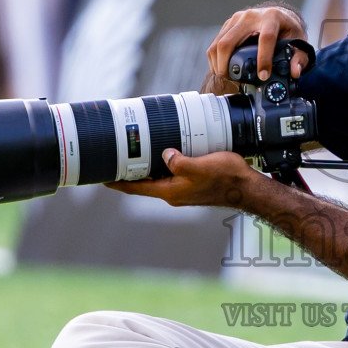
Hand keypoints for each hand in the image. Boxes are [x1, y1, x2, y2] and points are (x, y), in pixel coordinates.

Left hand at [106, 149, 259, 207]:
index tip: (100, 178)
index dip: (116, 183)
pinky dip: (160, 166)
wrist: (247, 188)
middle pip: (142, 184)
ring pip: (156, 179)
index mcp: (170, 191)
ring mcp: (183, 190)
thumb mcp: (199, 166)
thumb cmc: (226, 179)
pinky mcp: (192, 184)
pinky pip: (170, 174)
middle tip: (112, 161)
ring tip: (131, 156)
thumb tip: (164, 154)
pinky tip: (162, 154)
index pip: (135, 188)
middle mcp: (173, 193)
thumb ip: (178, 161)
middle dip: (127, 174)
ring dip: (143, 169)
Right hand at [204, 4, 310, 89]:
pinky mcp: (229, 23)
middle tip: (232, 80)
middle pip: (230, 41)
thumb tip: (294, 73)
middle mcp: (251, 16)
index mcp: (272, 18)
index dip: (264, 59)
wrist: (279, 15)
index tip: (263, 76)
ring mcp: (237, 18)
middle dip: (227, 64)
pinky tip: (222, 68)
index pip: (265, 38)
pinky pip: (216, 42)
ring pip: (218, 42)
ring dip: (218, 63)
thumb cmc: (288, 30)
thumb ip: (299, 58)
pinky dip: (215, 58)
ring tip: (226, 76)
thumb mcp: (299, 42)